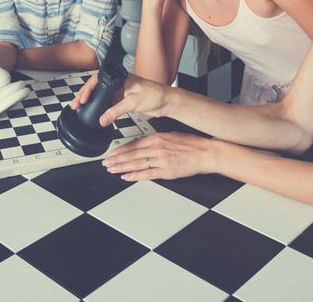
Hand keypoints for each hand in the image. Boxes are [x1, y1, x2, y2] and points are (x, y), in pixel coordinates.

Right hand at [71, 71, 171, 125]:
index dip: (87, 89)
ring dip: (92, 101)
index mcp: (119, 76)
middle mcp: (118, 82)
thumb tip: (102, 119)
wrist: (167, 102)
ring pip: (101, 95)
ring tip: (82, 108)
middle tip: (76, 104)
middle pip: (96, 86)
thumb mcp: (133, 102)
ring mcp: (120, 91)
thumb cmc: (155, 94)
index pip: (97, 79)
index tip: (82, 99)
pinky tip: (96, 112)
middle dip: (85, 95)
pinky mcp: (123, 100)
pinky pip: (108, 103)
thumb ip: (116, 111)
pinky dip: (101, 107)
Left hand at [102, 132, 219, 180]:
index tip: (112, 152)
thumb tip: (143, 143)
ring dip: (122, 167)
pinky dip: (136, 175)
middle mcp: (157, 148)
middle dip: (117, 158)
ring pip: (137, 163)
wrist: (206, 152)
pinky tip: (127, 177)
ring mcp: (161, 160)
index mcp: (157, 138)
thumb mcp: (170, 135)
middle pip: (132, 154)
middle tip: (106, 162)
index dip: (121, 149)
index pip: (133, 144)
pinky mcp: (167, 171)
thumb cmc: (190, 143)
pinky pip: (148, 174)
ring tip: (112, 169)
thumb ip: (155, 139)